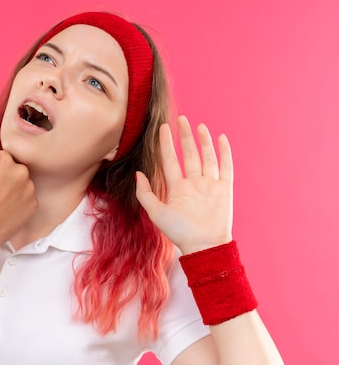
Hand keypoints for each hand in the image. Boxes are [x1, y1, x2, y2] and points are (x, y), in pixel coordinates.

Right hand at [0, 149, 36, 247]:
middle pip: (9, 167)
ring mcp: (30, 189)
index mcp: (3, 159)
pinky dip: (16, 201)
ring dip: (10, 188)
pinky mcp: (33, 205)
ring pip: (19, 182)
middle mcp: (21, 171)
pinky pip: (25, 197)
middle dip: (0, 175)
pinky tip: (4, 209)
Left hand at [135, 116, 232, 254]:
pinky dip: (224, 152)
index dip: (166, 144)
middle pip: (188, 154)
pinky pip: (225, 167)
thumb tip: (138, 173)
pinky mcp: (224, 189)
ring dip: (203, 141)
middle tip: (181, 119)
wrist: (204, 245)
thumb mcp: (156, 212)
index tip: (163, 128)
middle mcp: (193, 184)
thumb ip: (145, 193)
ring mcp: (209, 185)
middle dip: (184, 137)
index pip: (170, 161)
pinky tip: (220, 138)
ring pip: (206, 157)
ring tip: (199, 126)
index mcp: (177, 188)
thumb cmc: (179, 232)